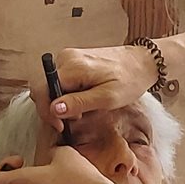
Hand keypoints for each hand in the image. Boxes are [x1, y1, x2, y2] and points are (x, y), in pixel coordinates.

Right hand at [30, 45, 157, 129]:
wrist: (142, 63)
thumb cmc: (129, 79)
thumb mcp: (107, 98)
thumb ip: (79, 103)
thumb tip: (54, 108)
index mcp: (72, 66)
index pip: (43, 89)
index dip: (47, 111)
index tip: (60, 126)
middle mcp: (66, 58)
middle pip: (44, 87)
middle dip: (54, 108)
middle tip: (74, 120)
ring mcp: (68, 57)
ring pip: (51, 85)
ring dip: (60, 102)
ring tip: (81, 110)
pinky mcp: (73, 60)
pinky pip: (60, 80)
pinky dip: (66, 94)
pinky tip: (81, 100)